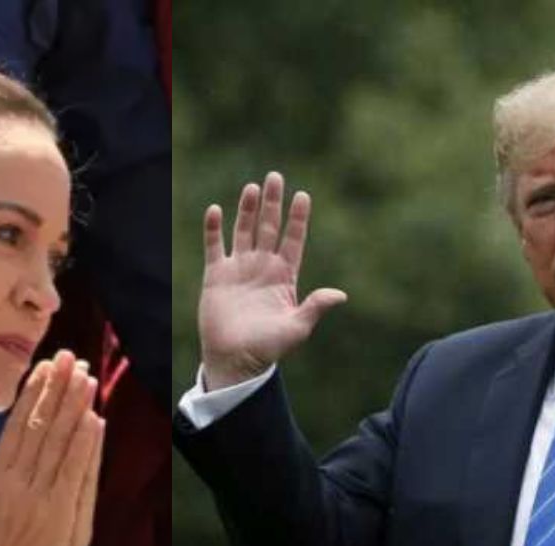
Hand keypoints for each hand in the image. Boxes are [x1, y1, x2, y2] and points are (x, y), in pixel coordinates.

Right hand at [0, 351, 99, 545]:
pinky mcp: (57, 513)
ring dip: (73, 406)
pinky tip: (94, 419)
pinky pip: (72, 471)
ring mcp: (37, 496)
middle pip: (39, 425)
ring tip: (85, 376)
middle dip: (55, 388)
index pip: (16, 426)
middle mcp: (14, 481)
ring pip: (57, 442)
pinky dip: (83, 444)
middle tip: (70, 357)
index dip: (32, 395)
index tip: (44, 369)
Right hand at [199, 171, 345, 389]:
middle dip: (272, 203)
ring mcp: (239, 269)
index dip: (298, 218)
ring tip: (252, 187)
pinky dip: (213, 228)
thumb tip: (340, 295)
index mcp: (285, 276)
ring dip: (247, 210)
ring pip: (244, 231)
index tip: (303, 196)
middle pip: (268, 227)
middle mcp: (262, 267)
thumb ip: (315, 307)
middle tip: (275, 176)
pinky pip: (214, 246)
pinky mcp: (216, 275)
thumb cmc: (268, 348)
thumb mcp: (297, 328)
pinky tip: (215, 210)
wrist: (235, 360)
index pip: (293, 239)